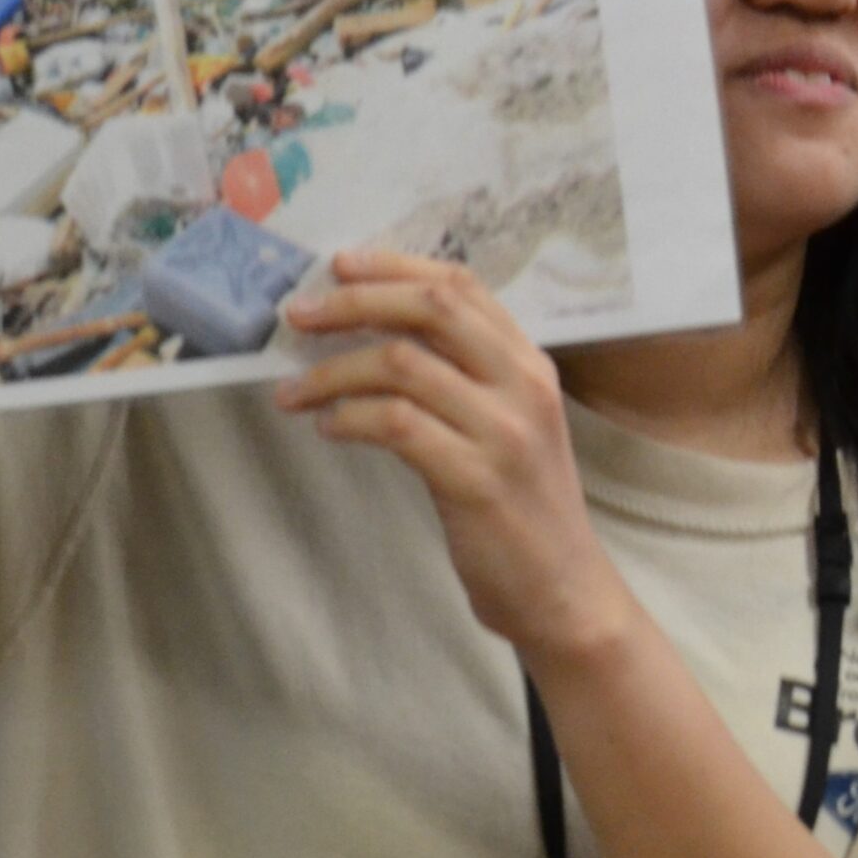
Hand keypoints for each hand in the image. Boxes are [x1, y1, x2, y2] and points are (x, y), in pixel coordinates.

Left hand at [275, 249, 635, 663]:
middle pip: (430, 308)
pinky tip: (328, 427)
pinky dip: (351, 418)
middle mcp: (523, 385)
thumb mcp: (508, 426)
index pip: (461, 286)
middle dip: (355, 301)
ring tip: (294, 391)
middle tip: (300, 315)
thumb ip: (462, 378)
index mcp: (529, 364)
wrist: (564, 592)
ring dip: (332, 372)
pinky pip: (397, 424)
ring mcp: (504, 431)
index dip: (394, 266)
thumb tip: (373, 337)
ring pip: (402, 365)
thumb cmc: (521, 509)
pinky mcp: (477, 480)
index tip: (340, 265)